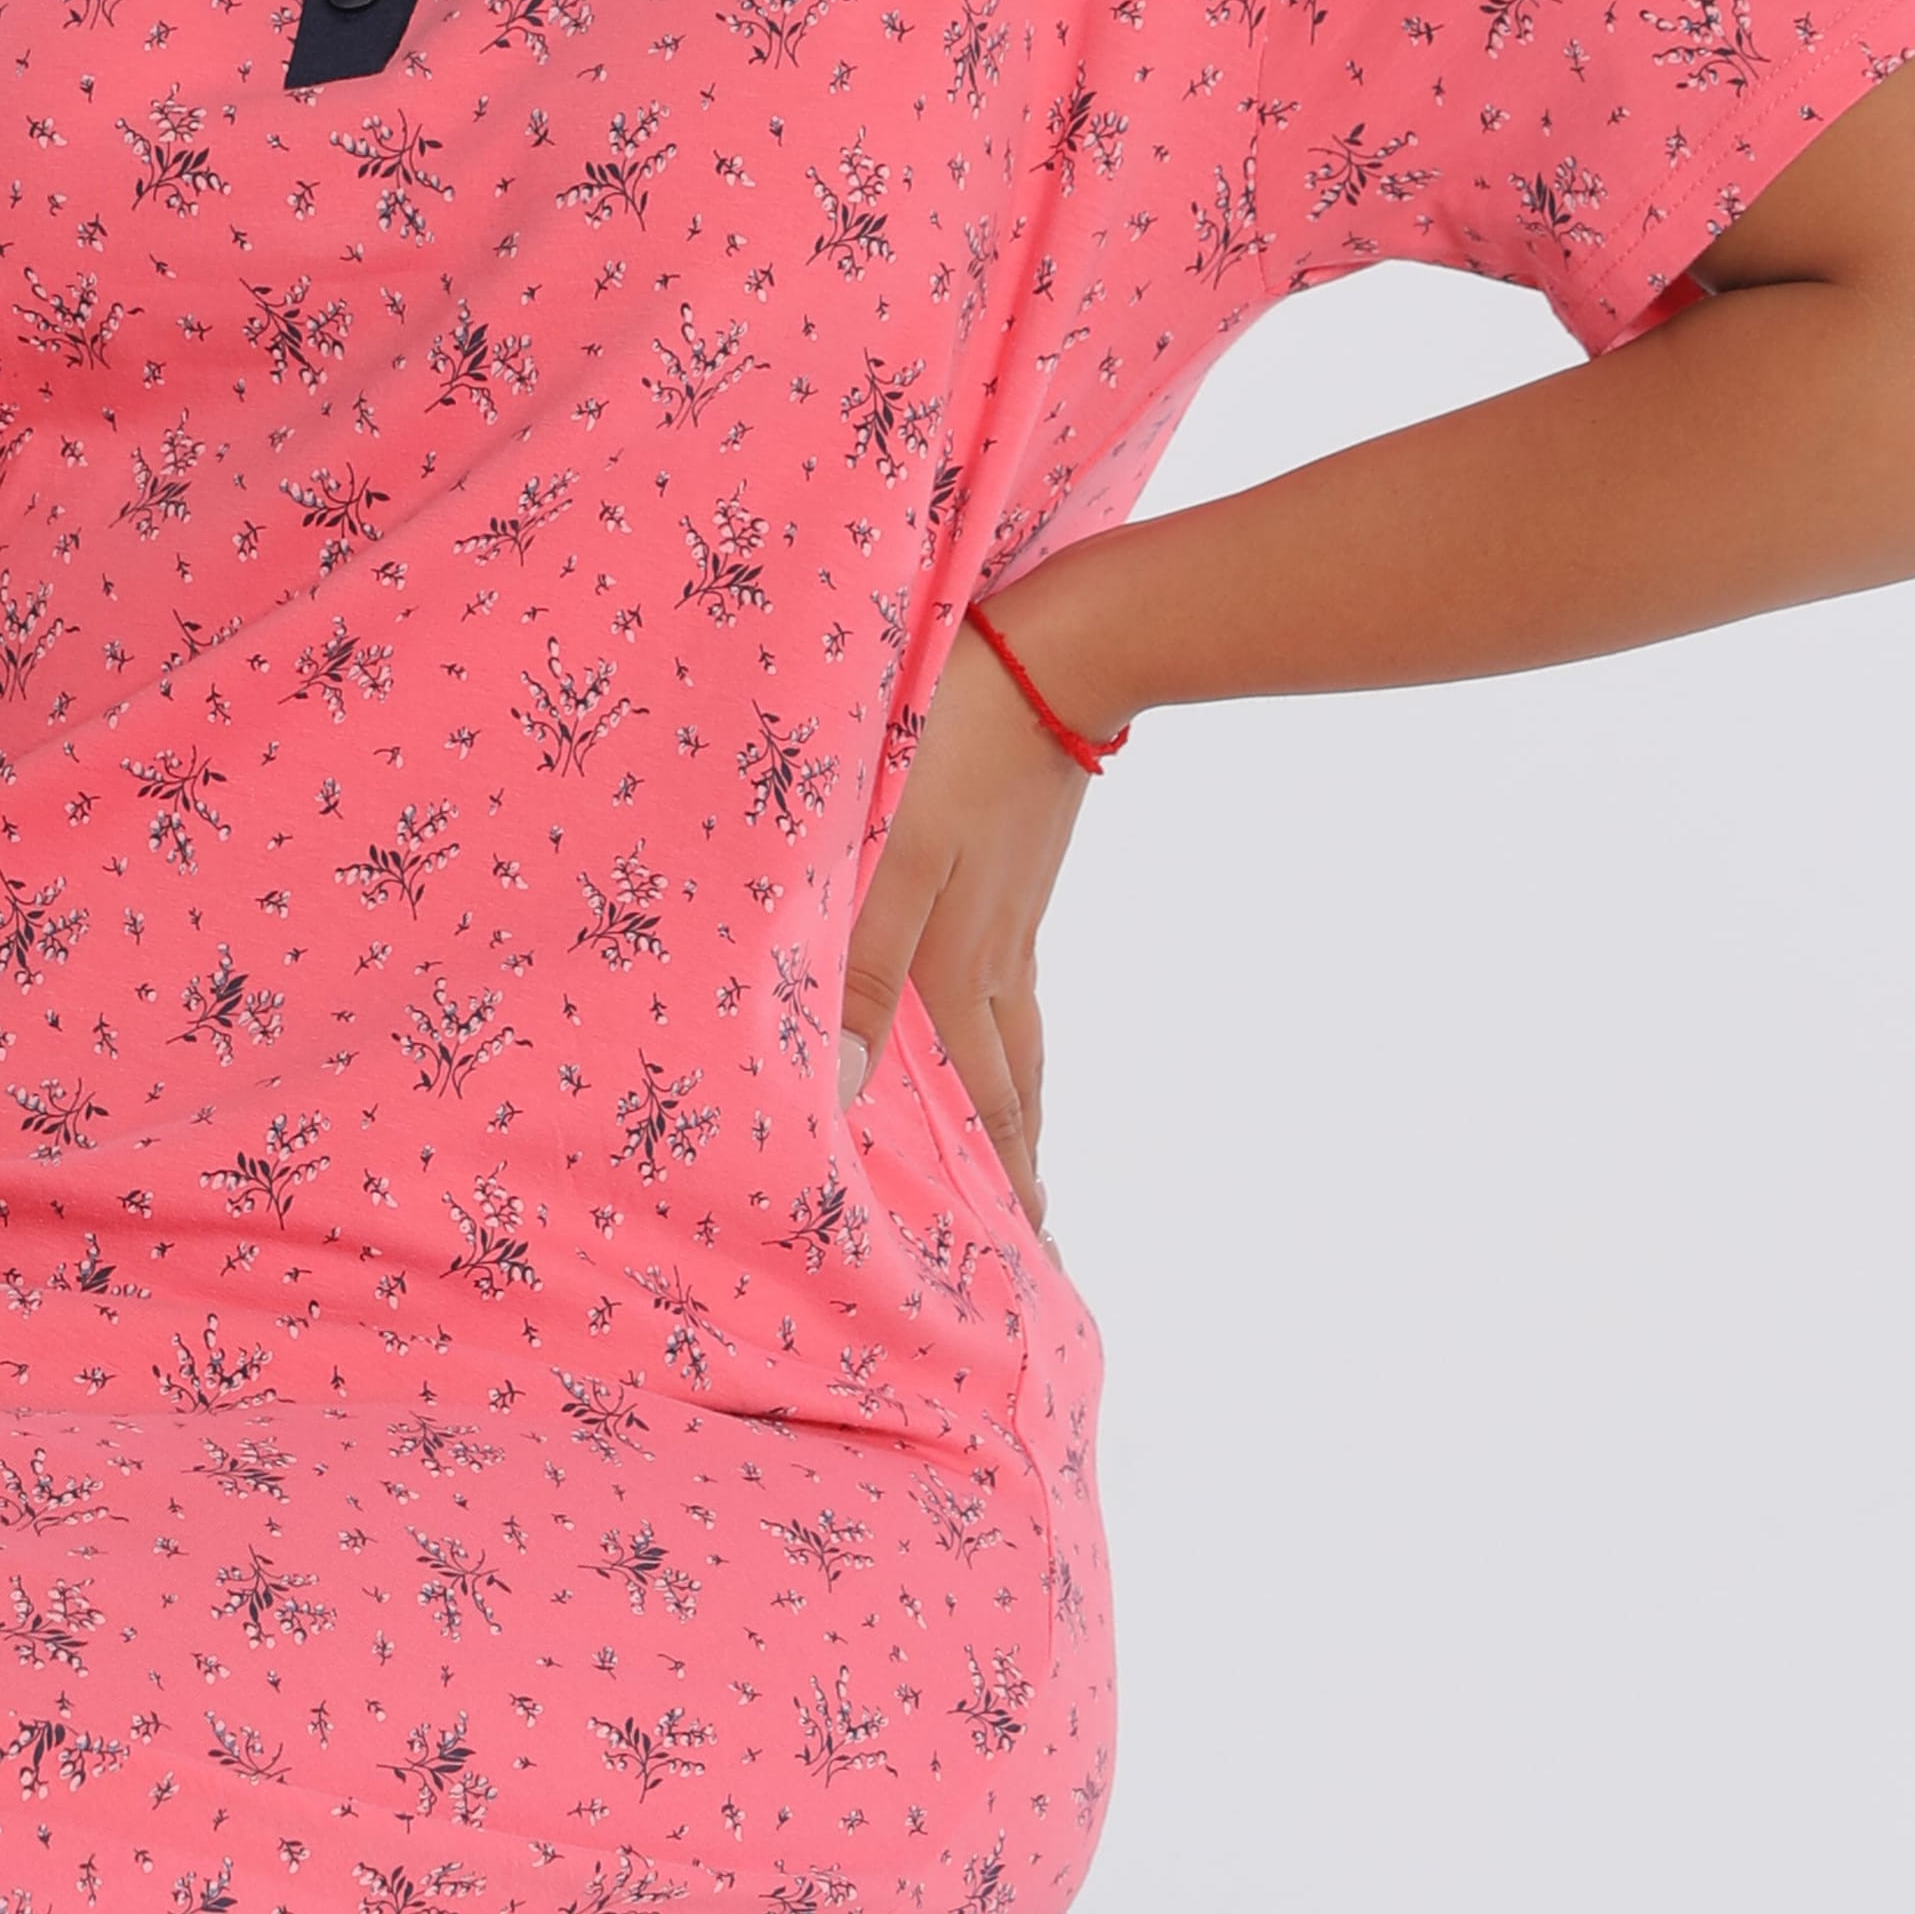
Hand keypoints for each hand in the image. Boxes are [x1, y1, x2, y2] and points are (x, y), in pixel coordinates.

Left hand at [839, 621, 1099, 1223]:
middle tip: (1041, 1235)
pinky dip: (1013, 1034)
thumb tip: (854, 1092)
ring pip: (1023, 1037)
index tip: (1026, 1258)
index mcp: (961, 972)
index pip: (987, 1109)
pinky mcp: (1020, 874)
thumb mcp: (891, 861)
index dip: (1002, 1185)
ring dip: (1023, 1106)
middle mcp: (997, 961)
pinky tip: (998, 1018)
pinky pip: (1017, 985)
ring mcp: (1017, 918)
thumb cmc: (954, 751)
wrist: (1060, 656)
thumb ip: (862, 973)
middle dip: (1023, 1166)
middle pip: (1017, 1089)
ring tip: (1026, 1151)